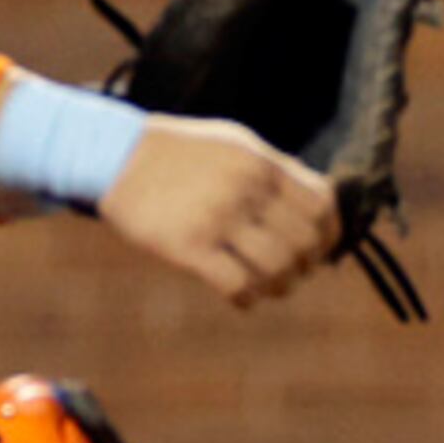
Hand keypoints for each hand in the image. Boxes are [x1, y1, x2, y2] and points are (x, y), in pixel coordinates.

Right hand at [98, 115, 338, 307]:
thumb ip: (275, 170)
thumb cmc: (180, 153)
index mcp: (261, 164)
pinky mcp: (188, 247)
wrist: (115, 155)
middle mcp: (245, 190)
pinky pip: (237, 285)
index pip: (320, 206)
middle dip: (307, 264)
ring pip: (276, 268)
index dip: (328, 233)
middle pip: (304, 242)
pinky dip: (247, 298)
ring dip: (280, 286)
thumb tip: (319, 201)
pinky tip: (241, 296)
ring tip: (270, 287)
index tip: (319, 248)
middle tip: (295, 272)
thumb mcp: (235, 144)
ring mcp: (217, 219)